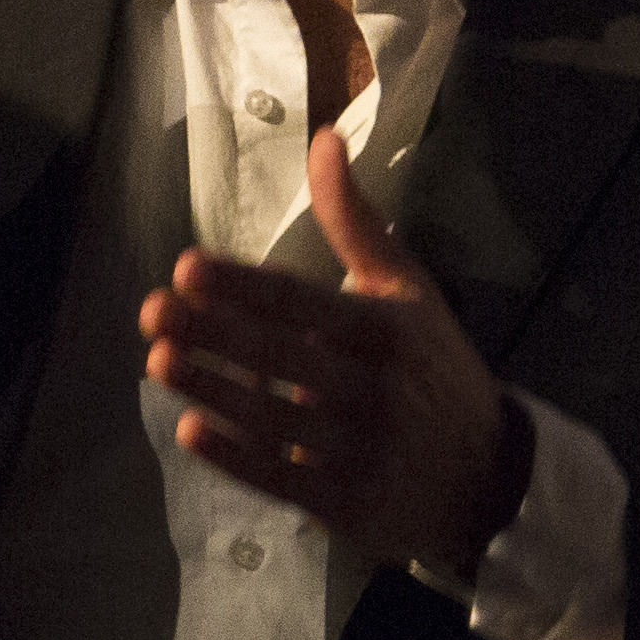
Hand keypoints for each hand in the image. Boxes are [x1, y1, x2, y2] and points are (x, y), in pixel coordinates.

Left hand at [141, 126, 531, 578]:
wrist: (487, 479)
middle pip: (282, 356)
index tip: (187, 267)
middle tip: (152, 311)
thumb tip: (323, 137)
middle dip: (214, 333)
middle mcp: (375, 387)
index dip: (244, 285)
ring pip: (274, 417)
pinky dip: (235, 457)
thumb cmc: (432, 370)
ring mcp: (360, 450)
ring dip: (214, 388)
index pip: (303, 302)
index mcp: (386, 329)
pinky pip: (281, 478)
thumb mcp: (407, 291)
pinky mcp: (347, 502)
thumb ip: (355, 222)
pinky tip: (190, 430)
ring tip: (159, 362)